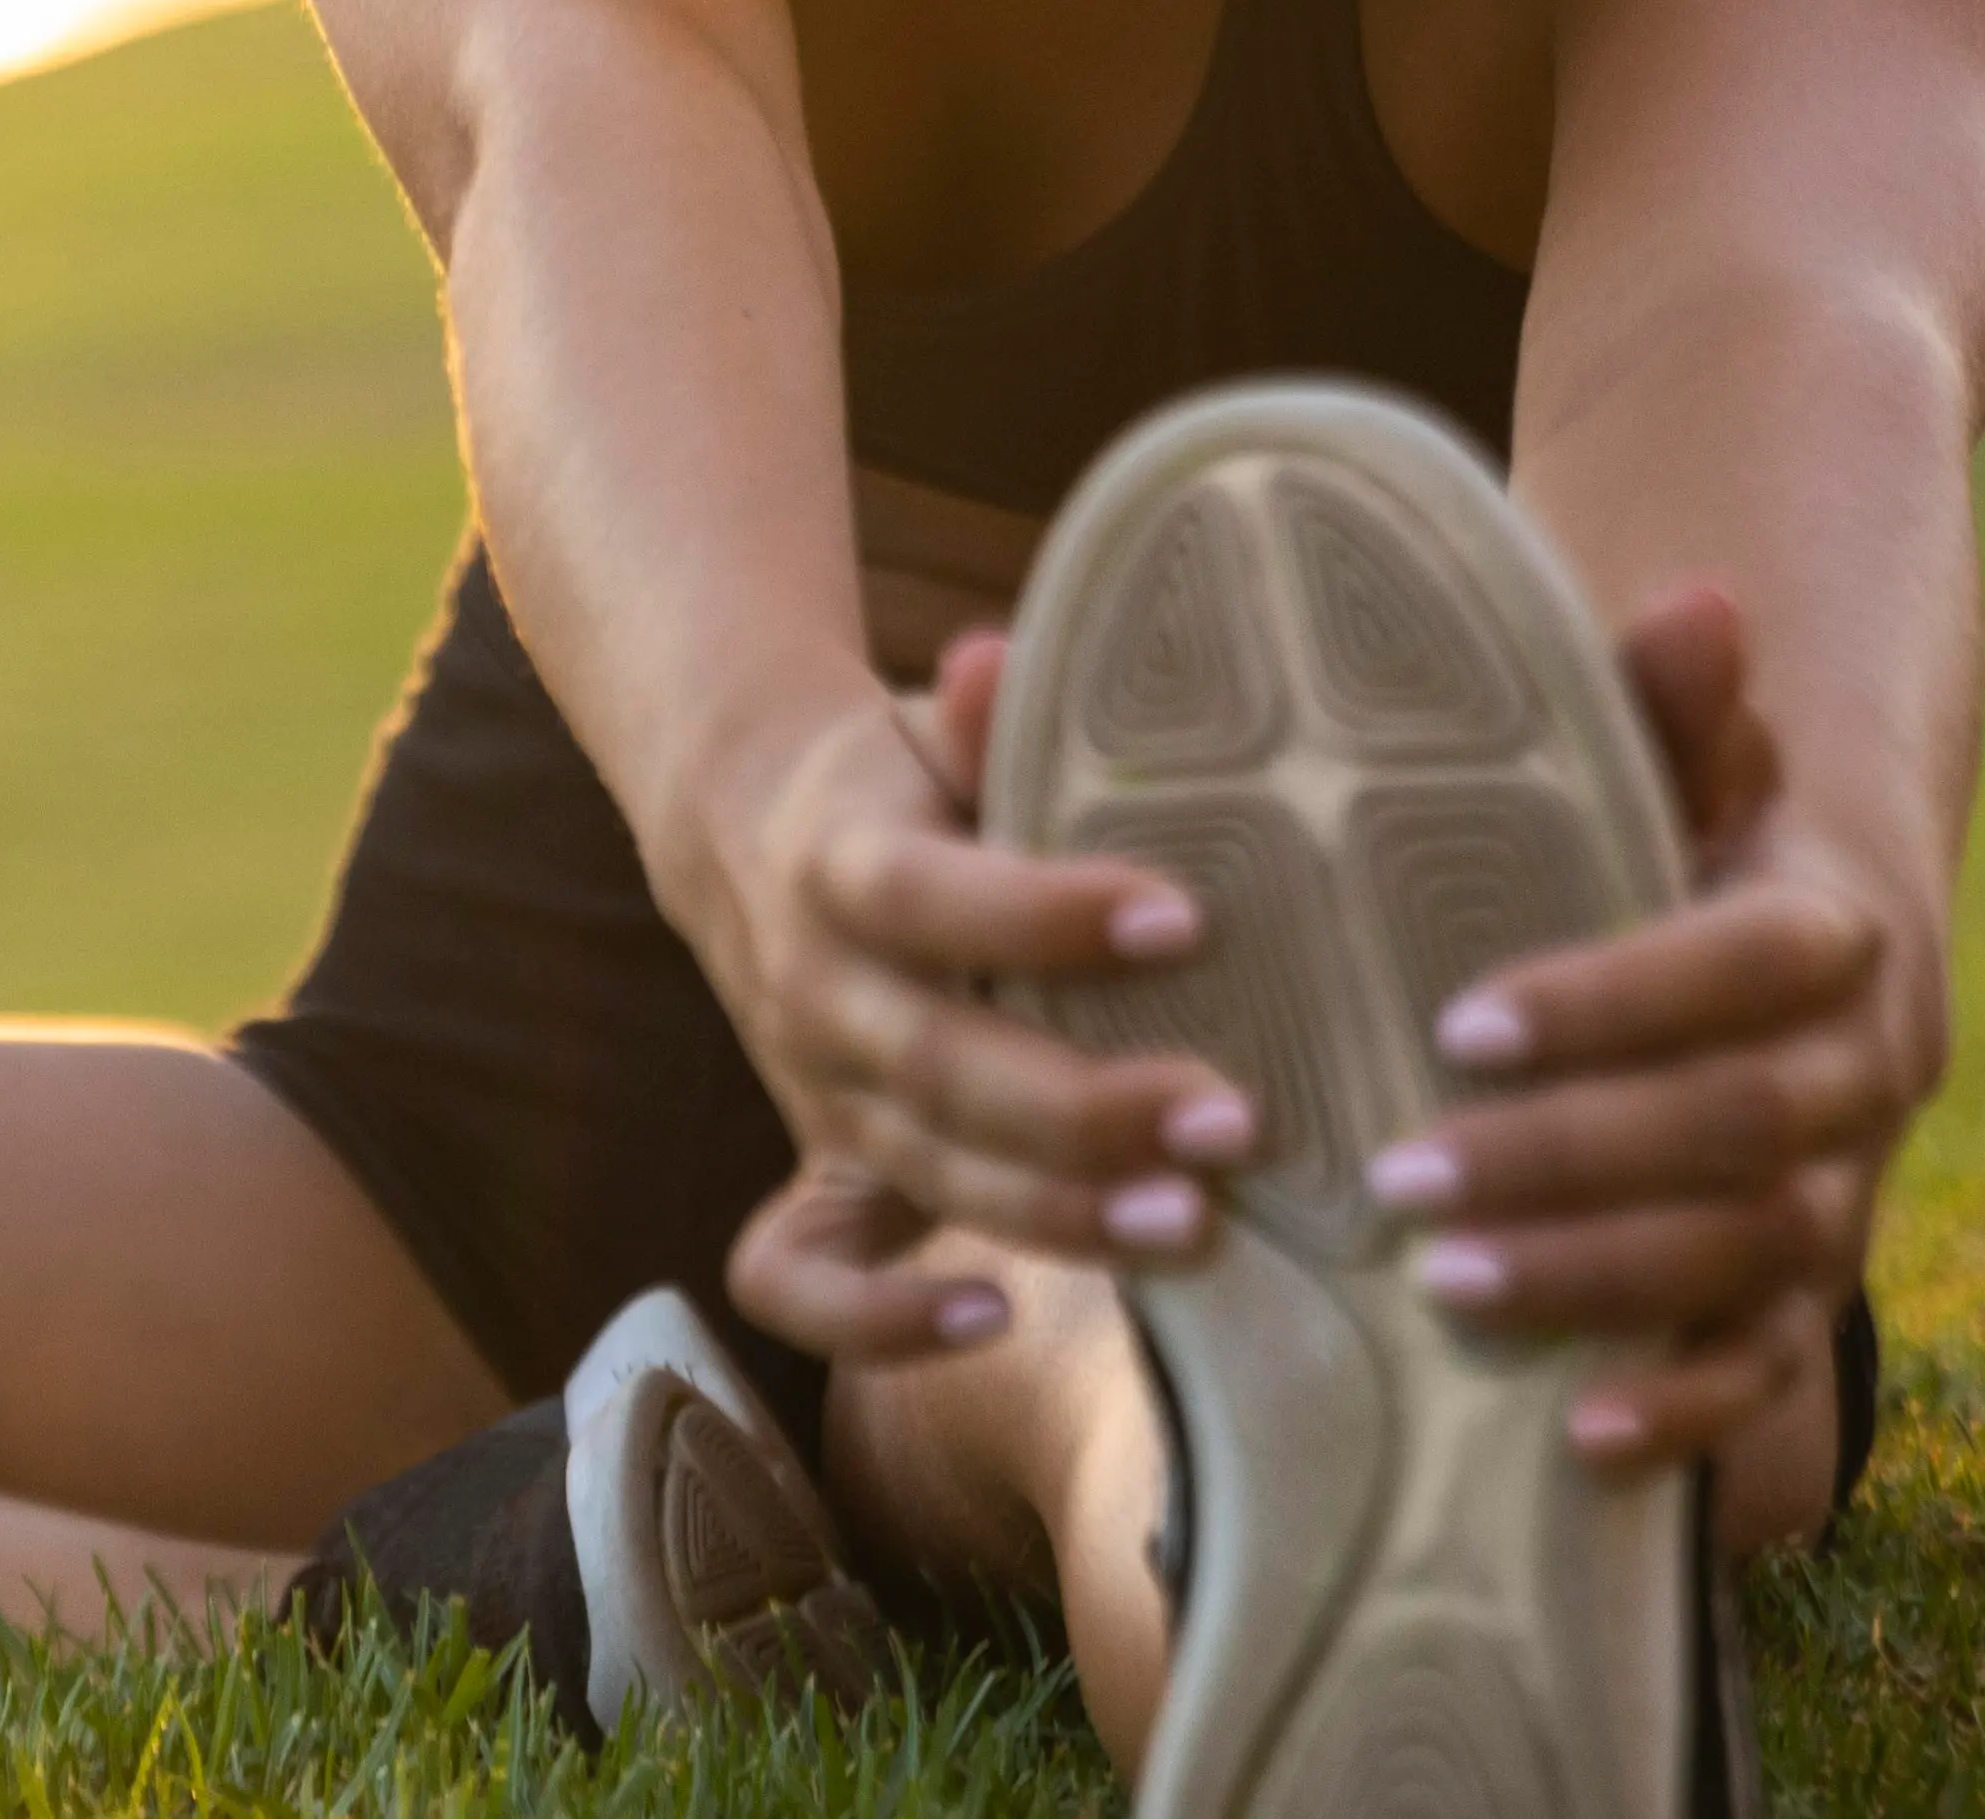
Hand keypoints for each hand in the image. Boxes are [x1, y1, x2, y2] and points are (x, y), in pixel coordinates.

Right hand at [688, 631, 1263, 1358]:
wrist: (750, 833)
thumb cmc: (902, 778)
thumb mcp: (934, 726)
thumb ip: (980, 714)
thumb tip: (997, 662)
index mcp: (838, 862)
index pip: (928, 899)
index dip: (1046, 915)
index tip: (1188, 918)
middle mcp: (816, 989)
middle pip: (933, 1066)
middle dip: (1085, 1110)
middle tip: (1235, 1120)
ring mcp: (816, 1092)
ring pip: (918, 1169)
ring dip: (1055, 1215)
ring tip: (1195, 1223)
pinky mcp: (819, 1164)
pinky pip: (800, 1275)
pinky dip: (875, 1322)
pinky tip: (990, 1319)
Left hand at [1361, 582, 1940, 1477]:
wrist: (1770, 958)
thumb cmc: (1672, 846)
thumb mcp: (1667, 771)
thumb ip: (1670, 709)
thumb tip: (1699, 603)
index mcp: (1834, 929)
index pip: (1745, 965)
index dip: (1613, 1000)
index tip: (1456, 1021)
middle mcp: (1864, 1070)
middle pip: (1741, 1126)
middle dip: (1570, 1157)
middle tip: (1401, 1176)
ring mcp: (1845, 1192)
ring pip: (1753, 1251)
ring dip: (1600, 1274)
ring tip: (1441, 1279)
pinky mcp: (1804, 1292)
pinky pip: (1770, 1368)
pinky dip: (1687, 1411)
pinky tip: (1574, 1435)